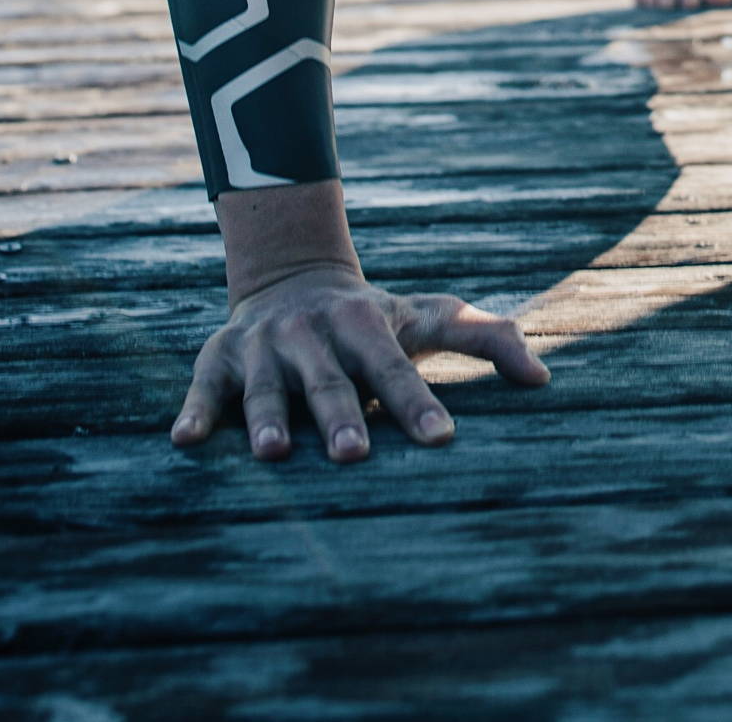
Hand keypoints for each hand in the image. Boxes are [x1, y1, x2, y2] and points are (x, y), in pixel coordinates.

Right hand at [171, 263, 547, 460]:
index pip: (397, 370)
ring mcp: (262, 348)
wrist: (292, 276)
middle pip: (329, 383)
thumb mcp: (429, 317)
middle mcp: (312, 336)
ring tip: (276, 454)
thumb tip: (544, 379)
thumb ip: (487, 340)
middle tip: (354, 454)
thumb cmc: (375, 319)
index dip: (418, 404)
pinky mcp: (215, 360)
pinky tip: (187, 441)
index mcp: (365, 326)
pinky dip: (193, 412)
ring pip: (263, 389)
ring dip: (268, 420)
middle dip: (341, 416)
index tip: (442, 440)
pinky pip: (203, 390)